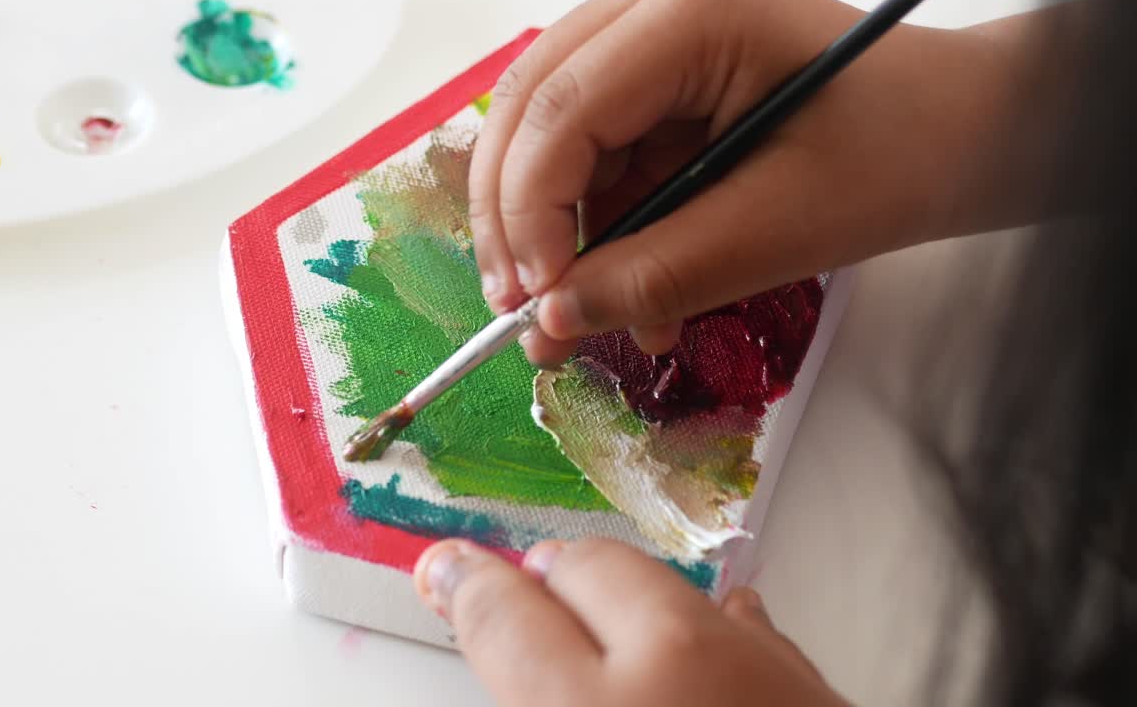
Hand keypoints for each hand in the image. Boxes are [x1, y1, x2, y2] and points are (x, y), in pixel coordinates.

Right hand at [413, 538, 848, 706]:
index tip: (447, 570)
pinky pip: (739, 622)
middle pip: (585, 569)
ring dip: (623, 598)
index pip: (502, 614)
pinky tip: (693, 652)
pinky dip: (703, 629)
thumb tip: (510, 650)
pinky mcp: (812, 680)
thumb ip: (534, 691)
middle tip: (519, 597)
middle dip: (546, 578)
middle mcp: (673, 669)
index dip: (464, 584)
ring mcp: (754, 665)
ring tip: (602, 633)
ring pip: (664, 585)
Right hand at [469, 0, 1023, 364]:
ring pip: (553, 140)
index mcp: (695, 8)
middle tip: (525, 314)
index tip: (535, 303)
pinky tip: (632, 294)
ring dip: (562, 239)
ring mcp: (653, 38)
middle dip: (518, 221)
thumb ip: (656, 275)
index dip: (529, 213)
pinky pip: (598, 159)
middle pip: (532, 110)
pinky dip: (603, 233)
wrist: (963, 135)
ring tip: (588, 325)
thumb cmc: (901, 155)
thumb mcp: (777, 229)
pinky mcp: (659, 82)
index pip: (561, 107)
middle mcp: (656, 4)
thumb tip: (553, 319)